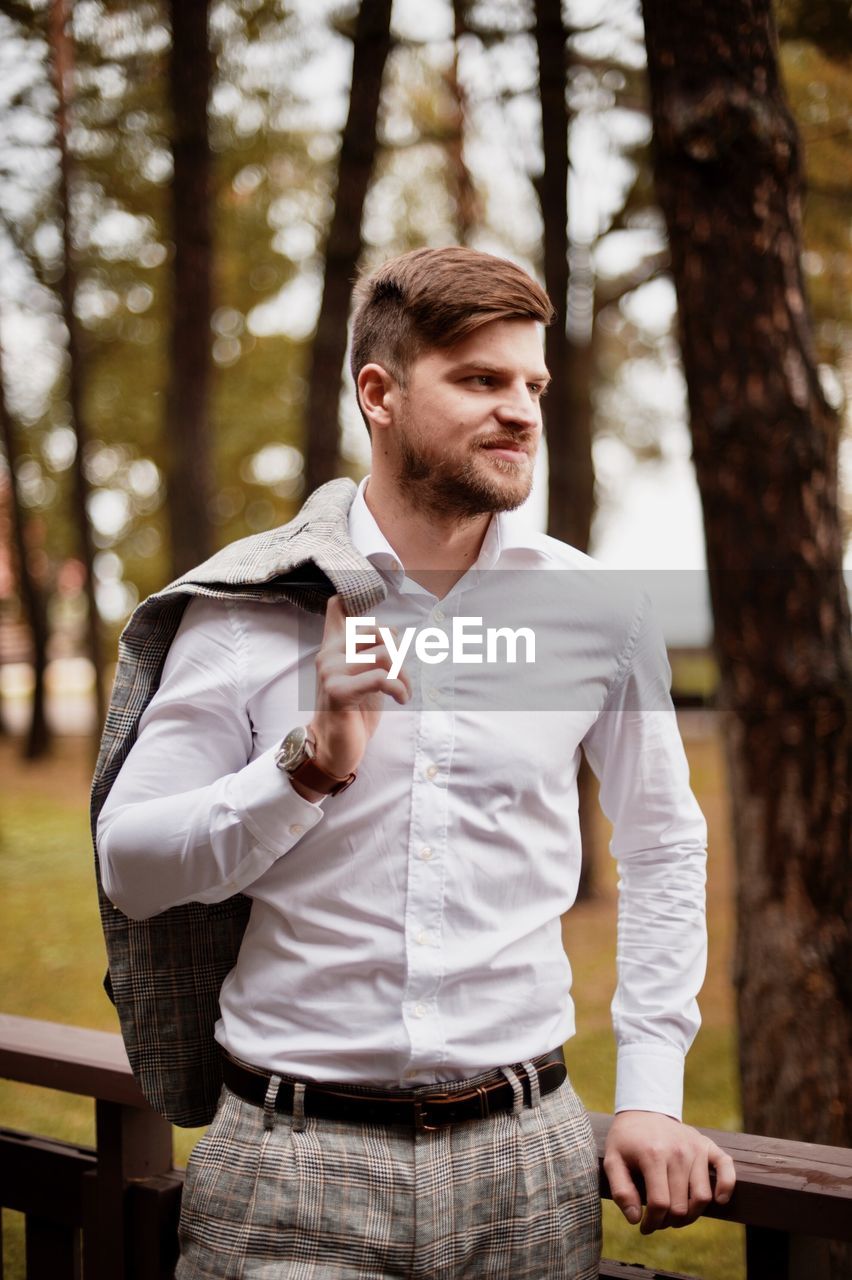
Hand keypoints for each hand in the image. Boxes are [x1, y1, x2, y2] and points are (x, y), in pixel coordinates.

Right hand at [302, 596, 410, 789]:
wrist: (335, 748)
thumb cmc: (354, 711)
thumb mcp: (364, 675)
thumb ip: (369, 650)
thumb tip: (391, 628)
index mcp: (334, 646)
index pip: (337, 607)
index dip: (353, 597)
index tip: (367, 608)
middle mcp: (328, 654)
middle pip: (380, 631)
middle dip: (402, 654)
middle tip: (403, 678)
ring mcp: (331, 671)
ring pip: (385, 655)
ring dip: (404, 676)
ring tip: (404, 692)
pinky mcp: (338, 691)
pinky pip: (381, 677)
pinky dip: (399, 688)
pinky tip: (401, 699)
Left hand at [604, 1110, 735, 1233]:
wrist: (644, 1111)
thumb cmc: (627, 1140)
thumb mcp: (612, 1160)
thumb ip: (620, 1190)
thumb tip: (635, 1218)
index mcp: (653, 1155)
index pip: (659, 1203)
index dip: (652, 1222)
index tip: (644, 1227)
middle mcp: (678, 1151)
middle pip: (681, 1206)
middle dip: (668, 1221)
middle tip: (658, 1220)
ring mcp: (695, 1147)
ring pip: (702, 1197)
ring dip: (691, 1215)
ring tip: (676, 1214)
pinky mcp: (707, 1145)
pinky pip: (726, 1168)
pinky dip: (726, 1187)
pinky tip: (718, 1200)